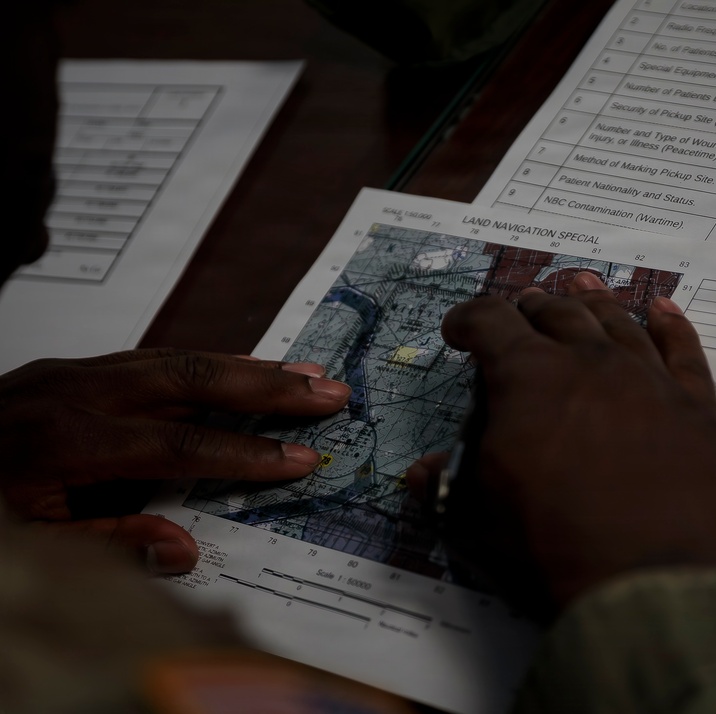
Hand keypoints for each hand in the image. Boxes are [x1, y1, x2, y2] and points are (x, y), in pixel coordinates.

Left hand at [0, 348, 349, 571]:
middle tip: (330, 392)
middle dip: (270, 388)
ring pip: (180, 357)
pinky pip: (155, 357)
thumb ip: (107, 545)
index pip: (182, 444)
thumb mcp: (29, 544)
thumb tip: (185, 551)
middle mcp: (79, 392)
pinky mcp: (72, 367)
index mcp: (67, 441)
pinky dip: (207, 362)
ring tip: (305, 373)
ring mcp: (75, 371)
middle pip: (194, 380)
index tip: (304, 461)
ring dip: (249, 367)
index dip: (248, 453)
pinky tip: (243, 368)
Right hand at [408, 272, 715, 614]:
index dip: (468, 319)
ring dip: (593, 300)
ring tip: (581, 284)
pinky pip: (684, 350)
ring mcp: (648, 378)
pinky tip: (663, 309)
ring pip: (617, 321)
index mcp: (529, 377)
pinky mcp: (695, 406)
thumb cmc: (549, 545)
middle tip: (520, 311)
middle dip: (529, 308)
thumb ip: (448, 481)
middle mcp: (589, 361)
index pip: (490, 322)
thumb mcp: (479, 515)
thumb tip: (420, 472)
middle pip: (555, 312)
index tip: (458, 331)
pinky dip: (672, 325)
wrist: (643, 581)